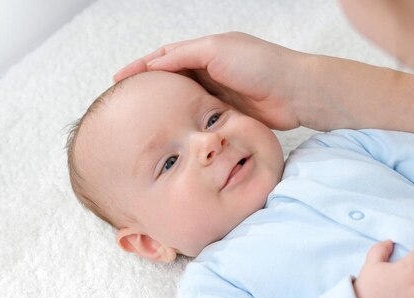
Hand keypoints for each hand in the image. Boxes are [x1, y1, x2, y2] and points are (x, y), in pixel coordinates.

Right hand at [114, 32, 305, 129]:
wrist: (295, 93)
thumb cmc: (260, 65)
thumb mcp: (217, 50)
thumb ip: (185, 56)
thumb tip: (155, 64)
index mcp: (206, 50)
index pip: (166, 57)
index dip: (141, 67)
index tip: (118, 80)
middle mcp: (210, 70)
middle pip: (171, 79)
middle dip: (148, 88)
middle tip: (124, 101)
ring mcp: (218, 93)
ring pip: (182, 100)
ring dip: (163, 106)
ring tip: (140, 118)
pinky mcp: (226, 114)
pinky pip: (198, 117)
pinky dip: (182, 121)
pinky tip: (170, 130)